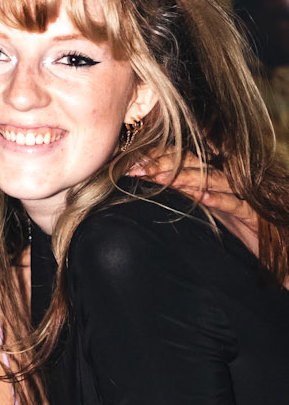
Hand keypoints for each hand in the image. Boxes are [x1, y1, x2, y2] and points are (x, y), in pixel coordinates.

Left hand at [134, 151, 259, 257]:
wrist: (276, 248)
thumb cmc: (241, 225)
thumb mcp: (209, 207)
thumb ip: (187, 192)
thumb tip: (152, 182)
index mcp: (214, 176)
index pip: (184, 157)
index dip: (158, 157)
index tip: (130, 163)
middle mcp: (227, 179)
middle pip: (195, 163)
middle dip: (164, 164)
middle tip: (137, 170)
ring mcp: (242, 194)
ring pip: (214, 179)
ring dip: (186, 178)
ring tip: (161, 179)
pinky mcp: (254, 214)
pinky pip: (237, 203)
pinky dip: (221, 199)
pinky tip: (203, 198)